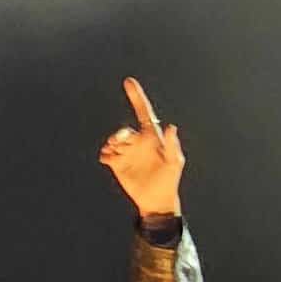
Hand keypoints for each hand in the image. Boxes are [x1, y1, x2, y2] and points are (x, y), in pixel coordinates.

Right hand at [99, 76, 184, 217]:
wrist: (157, 200)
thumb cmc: (169, 180)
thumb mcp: (174, 163)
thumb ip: (172, 145)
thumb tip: (171, 127)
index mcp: (151, 136)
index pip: (143, 112)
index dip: (136, 96)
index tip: (129, 81)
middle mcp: (137, 142)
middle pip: (124, 131)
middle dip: (120, 134)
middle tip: (119, 141)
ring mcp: (126, 152)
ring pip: (114, 141)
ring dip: (112, 143)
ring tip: (114, 150)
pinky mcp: (117, 164)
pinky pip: (107, 155)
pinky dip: (106, 154)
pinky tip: (108, 158)